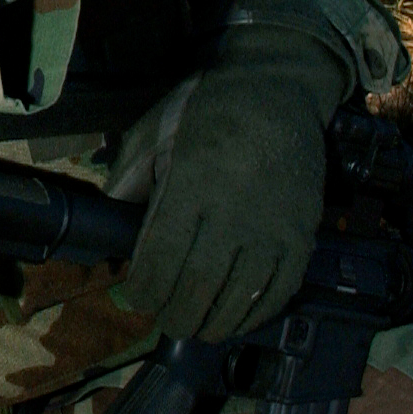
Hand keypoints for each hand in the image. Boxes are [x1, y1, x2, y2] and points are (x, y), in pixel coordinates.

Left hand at [127, 33, 347, 340]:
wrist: (277, 88)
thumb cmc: (208, 108)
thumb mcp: (157, 129)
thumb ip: (130, 177)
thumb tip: (109, 224)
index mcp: (191, 183)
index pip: (161, 258)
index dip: (146, 290)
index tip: (138, 297)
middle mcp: (233, 211)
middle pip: (199, 286)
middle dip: (176, 315)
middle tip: (166, 319)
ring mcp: (272, 226)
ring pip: (239, 298)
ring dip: (213, 323)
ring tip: (197, 325)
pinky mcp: (303, 235)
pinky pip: (279, 291)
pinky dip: (256, 315)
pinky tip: (237, 319)